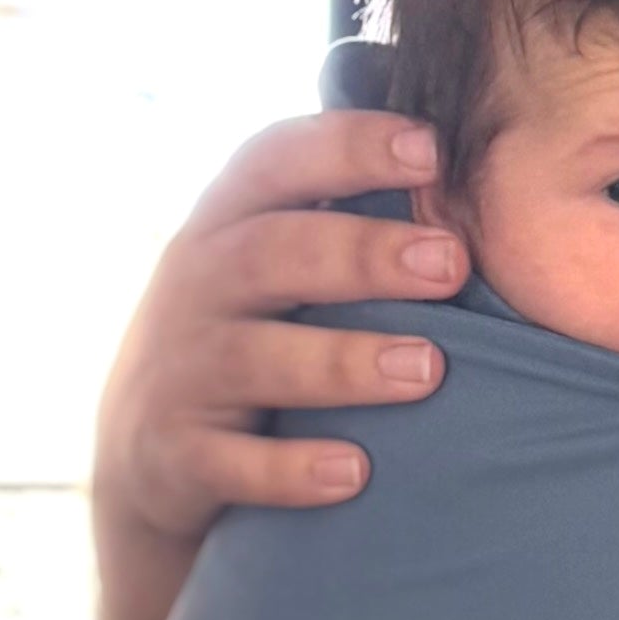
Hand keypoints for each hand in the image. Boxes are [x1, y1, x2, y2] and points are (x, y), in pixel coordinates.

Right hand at [90, 107, 464, 619]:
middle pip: (269, 254)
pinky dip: (290, 469)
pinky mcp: (175, 455)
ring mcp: (179, 372)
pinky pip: (229, 464)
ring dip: (343, 361)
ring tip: (427, 367)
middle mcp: (194, 287)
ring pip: (252, 358)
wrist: (147, 448)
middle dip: (360, 254)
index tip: (429, 149)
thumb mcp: (269, 263)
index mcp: (225, 223)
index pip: (274, 162)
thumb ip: (339, 218)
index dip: (346, 147)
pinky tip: (355, 472)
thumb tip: (472, 170)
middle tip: (449, 263)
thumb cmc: (249, 330)